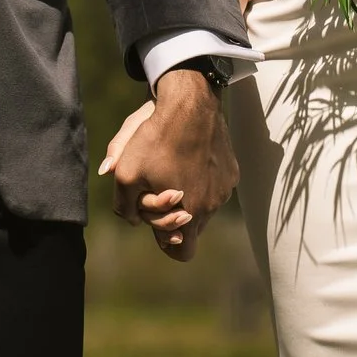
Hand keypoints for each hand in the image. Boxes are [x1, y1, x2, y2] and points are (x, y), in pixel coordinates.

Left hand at [101, 70, 236, 260]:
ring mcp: (225, 188)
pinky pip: (216, 184)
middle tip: (160, 193)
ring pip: (205, 205)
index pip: (182, 252)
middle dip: (175, 217)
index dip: (166, 243)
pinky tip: (189, 156)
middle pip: (192, 227)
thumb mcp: (125, 174)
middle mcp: (212, 206)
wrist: (190, 104)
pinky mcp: (232, 169)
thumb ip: (124, 206)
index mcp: (190, 215)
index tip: (156, 225)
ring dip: (190, 196)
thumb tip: (131, 218)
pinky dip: (203, 178)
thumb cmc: (156, 140)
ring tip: (173, 170)